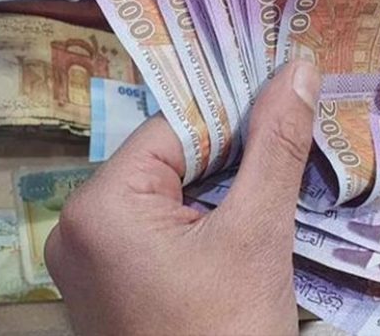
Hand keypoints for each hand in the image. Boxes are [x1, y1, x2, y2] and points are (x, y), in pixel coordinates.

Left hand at [45, 61, 319, 335]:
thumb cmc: (230, 332)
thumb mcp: (257, 232)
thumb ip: (275, 146)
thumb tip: (298, 70)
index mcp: (99, 207)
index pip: (174, 128)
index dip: (234, 113)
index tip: (286, 100)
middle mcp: (80, 227)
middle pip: (170, 159)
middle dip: (233, 152)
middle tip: (293, 132)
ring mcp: (94, 260)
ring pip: (171, 192)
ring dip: (226, 185)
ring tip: (281, 172)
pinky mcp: (115, 283)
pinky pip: (163, 227)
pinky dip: (206, 218)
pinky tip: (250, 216)